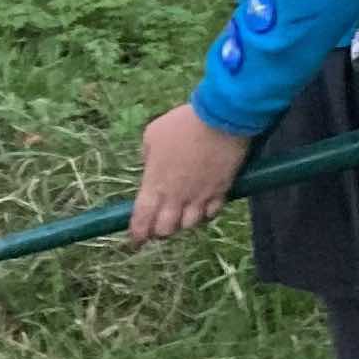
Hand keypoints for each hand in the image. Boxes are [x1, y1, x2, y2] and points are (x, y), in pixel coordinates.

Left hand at [129, 103, 248, 244]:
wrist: (221, 118)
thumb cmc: (182, 124)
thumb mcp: (152, 135)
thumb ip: (148, 156)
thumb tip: (151, 167)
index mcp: (155, 184)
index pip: (142, 220)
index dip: (138, 234)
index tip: (136, 240)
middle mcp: (176, 197)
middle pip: (166, 230)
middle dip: (160, 231)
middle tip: (160, 225)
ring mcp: (200, 196)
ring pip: (189, 225)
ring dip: (184, 222)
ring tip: (183, 214)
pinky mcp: (221, 191)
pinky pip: (212, 213)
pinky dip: (205, 213)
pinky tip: (203, 205)